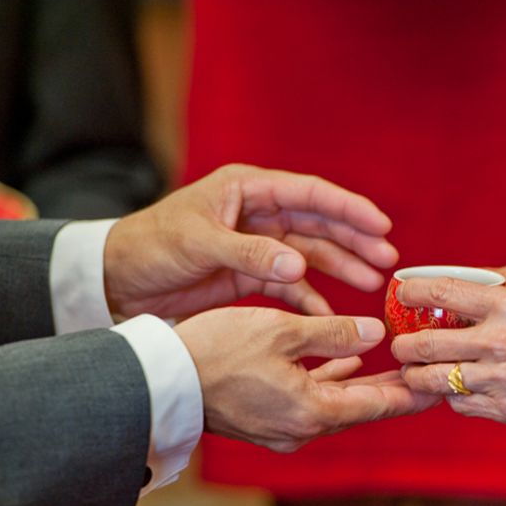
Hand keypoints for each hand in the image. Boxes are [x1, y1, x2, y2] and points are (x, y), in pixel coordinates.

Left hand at [103, 164, 398, 320]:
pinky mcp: (250, 277)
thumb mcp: (200, 244)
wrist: (117, 279)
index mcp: (248, 189)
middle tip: (387, 262)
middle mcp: (259, 214)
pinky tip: (331, 316)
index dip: (348, 208)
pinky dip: (310, 300)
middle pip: (318, 225)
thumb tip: (300, 265)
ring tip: (373, 285)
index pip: (310, 193)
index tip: (380, 226)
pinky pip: (290, 287)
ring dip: (341, 269)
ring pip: (310, 256)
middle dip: (354, 241)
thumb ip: (250, 254)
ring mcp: (258, 247)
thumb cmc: (152, 245)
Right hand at [174, 308, 440, 451]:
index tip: (442, 381)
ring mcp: (284, 429)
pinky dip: (332, 383)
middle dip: (396, 387)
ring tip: (395, 364)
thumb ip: (334, 334)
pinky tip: (345, 365)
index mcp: (314, 410)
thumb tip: (376, 335)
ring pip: (339, 404)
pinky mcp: (267, 421)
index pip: (380, 404)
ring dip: (365, 384)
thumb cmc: (217, 351)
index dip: (414, 391)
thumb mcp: (282, 331)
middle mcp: (304, 429)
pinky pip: (313, 403)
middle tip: (428, 370)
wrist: (161, 380)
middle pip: (364, 407)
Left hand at [389, 277, 505, 428]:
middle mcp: (498, 341)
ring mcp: (499, 379)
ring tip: (415, 372)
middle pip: (424, 343)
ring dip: (417, 376)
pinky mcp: (504, 410)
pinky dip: (452, 396)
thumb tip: (472, 285)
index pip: (442, 292)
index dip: (411, 292)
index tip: (400, 293)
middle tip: (401, 344)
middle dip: (403, 345)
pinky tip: (456, 390)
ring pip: (433, 379)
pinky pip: (459, 403)